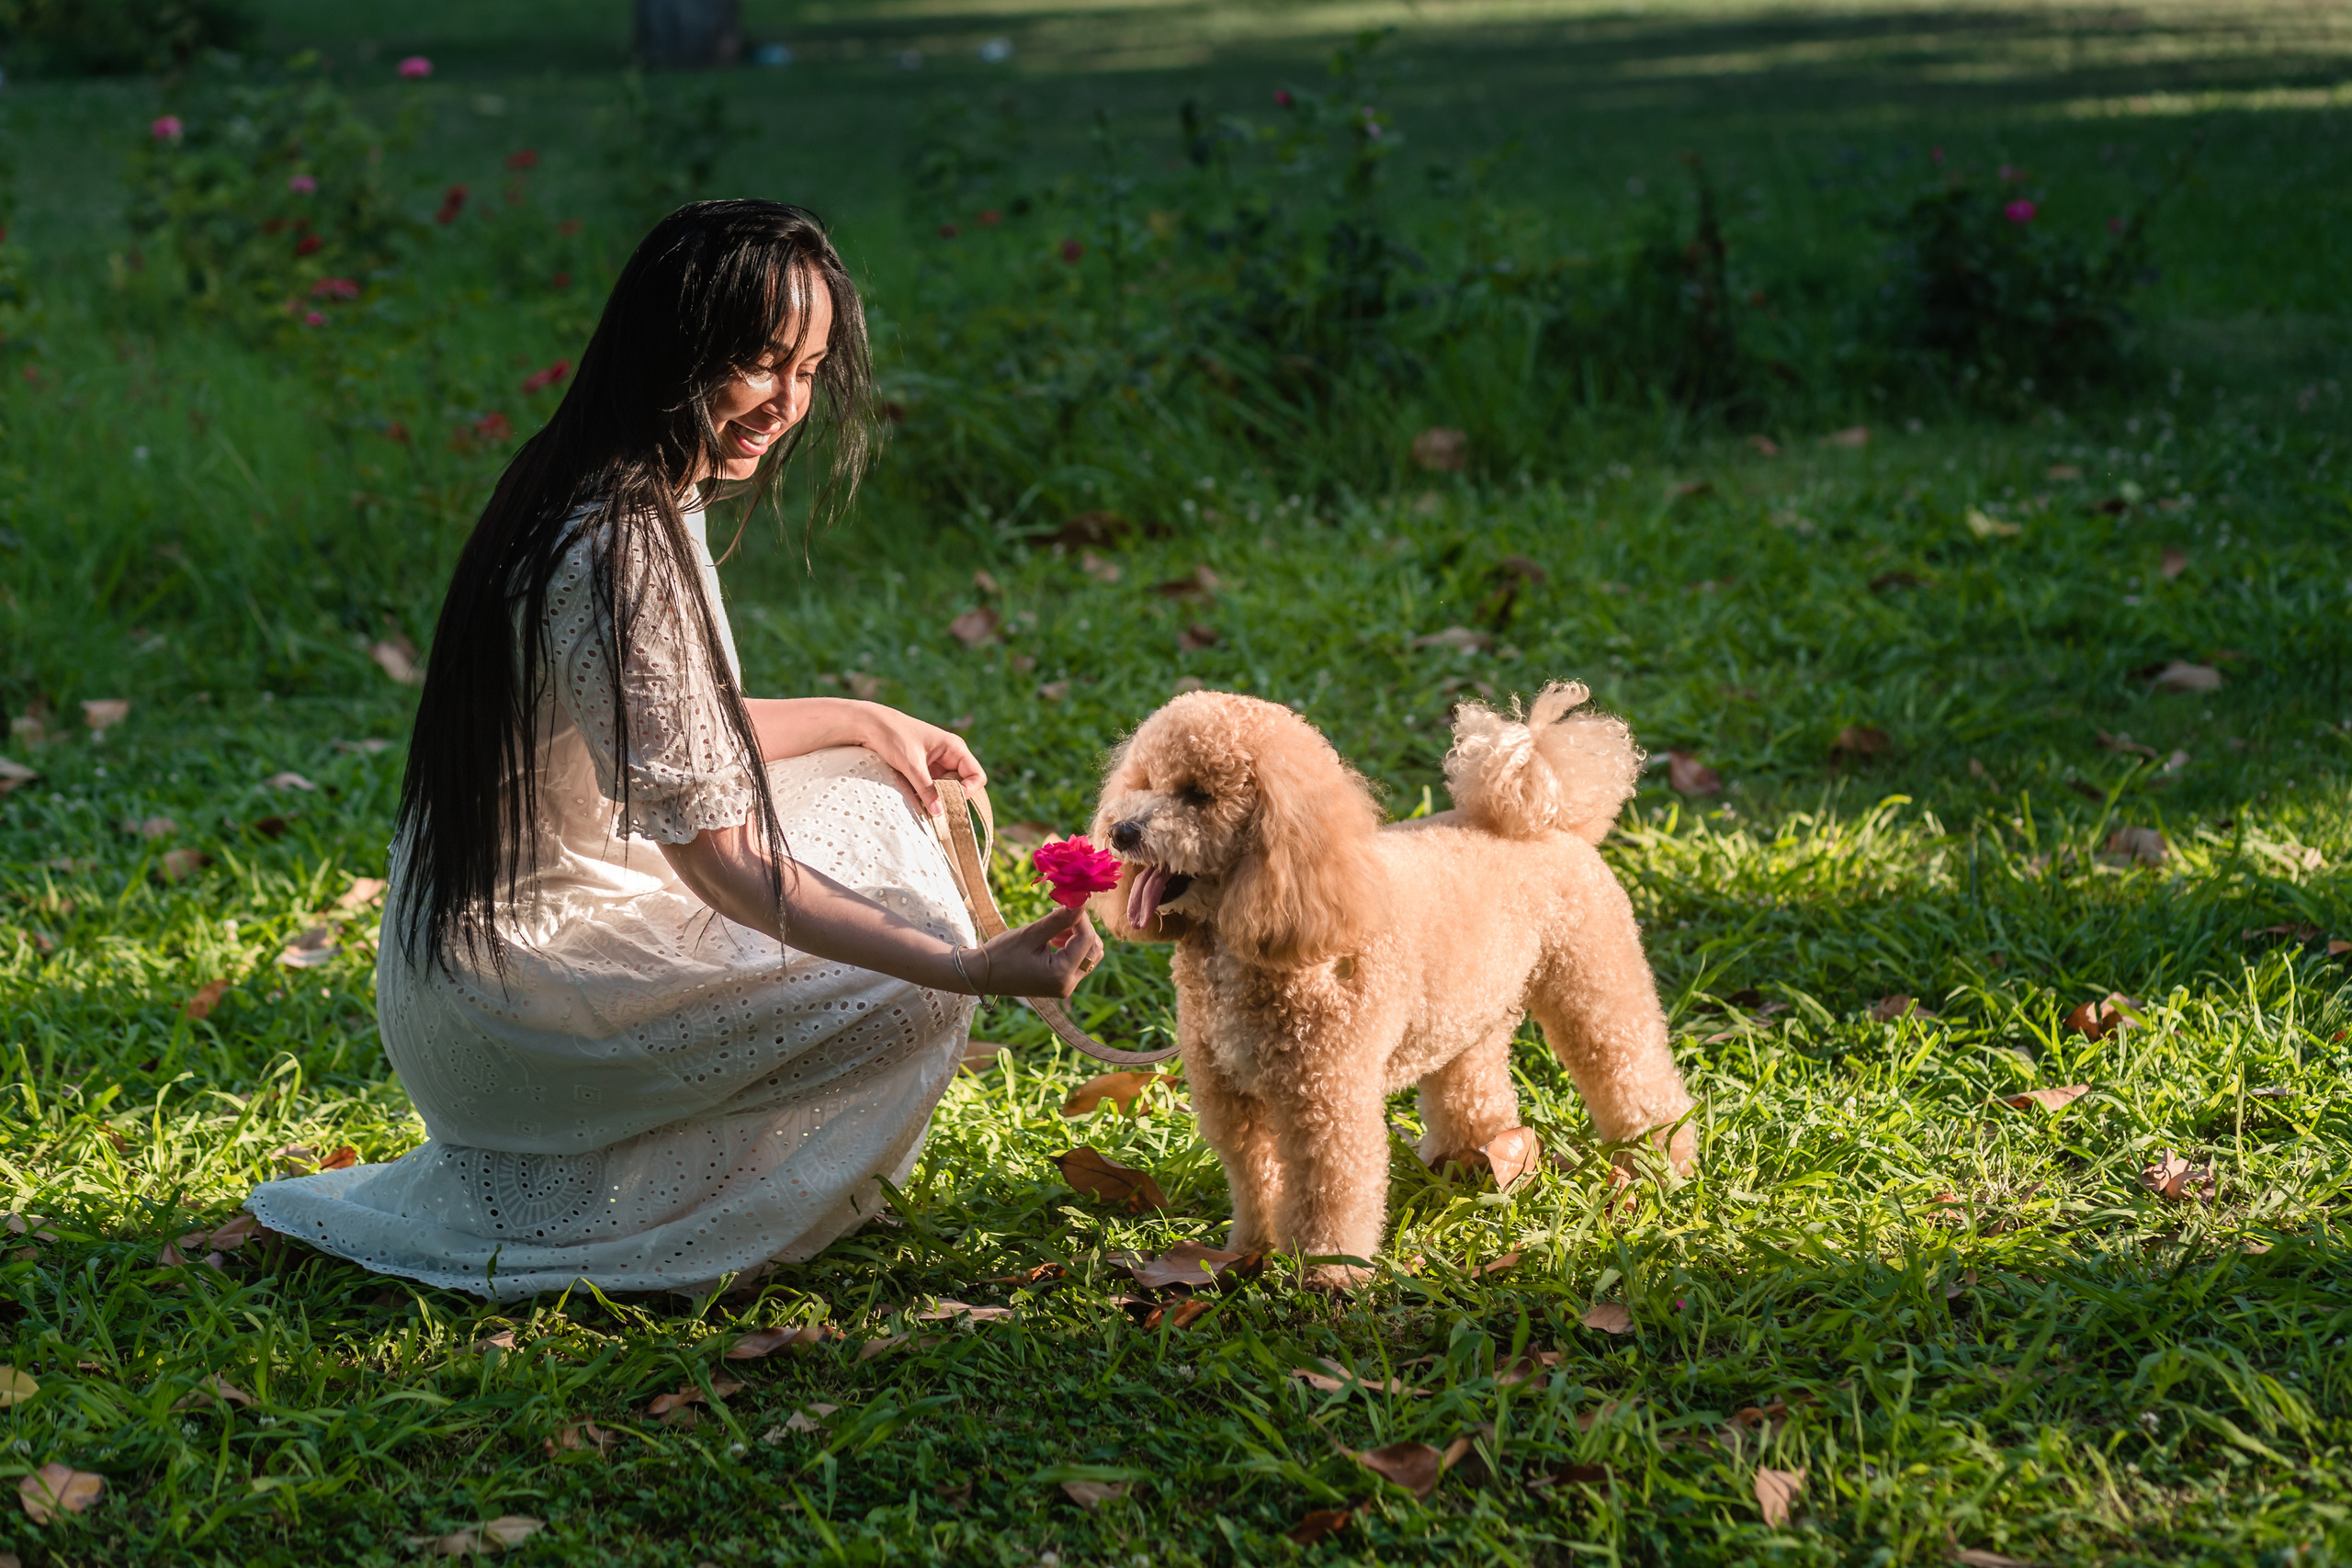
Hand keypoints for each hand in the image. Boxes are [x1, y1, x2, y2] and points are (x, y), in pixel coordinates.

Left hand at [849, 703, 985, 817]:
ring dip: (936, 798)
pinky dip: (926, 795)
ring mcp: (937, 763)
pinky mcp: (924, 769)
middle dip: (950, 797)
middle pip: (962, 785)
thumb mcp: (911, 764)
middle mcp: (950, 755)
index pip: (976, 776)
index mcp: (954, 748)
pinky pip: (933, 788)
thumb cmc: (893, 735)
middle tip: (933, 806)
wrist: (870, 724)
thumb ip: (926, 788)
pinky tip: (914, 798)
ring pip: (946, 789)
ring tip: (921, 802)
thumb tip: (939, 812)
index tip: (947, 800)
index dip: (967, 791)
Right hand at [969, 904, 1102, 998]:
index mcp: (1061, 975)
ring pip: (1089, 956)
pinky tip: (1054, 938)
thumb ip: (1058, 919)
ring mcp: (1065, 987)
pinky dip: (1073, 947)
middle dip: (1082, 928)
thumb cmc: (1001, 954)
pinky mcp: (1060, 984)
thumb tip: (1080, 900)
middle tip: (1062, 914)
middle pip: (1094, 950)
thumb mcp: (1030, 934)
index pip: (1087, 939)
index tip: (1069, 902)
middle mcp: (1067, 985)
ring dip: (1079, 937)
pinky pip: (1079, 962)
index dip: (1081, 918)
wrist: (981, 975)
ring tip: (1056, 928)